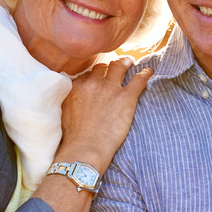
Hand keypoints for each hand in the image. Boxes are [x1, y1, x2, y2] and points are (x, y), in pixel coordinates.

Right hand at [56, 57, 152, 173]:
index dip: (94, 76)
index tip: (98, 78)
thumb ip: (67, 98)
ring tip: (129, 62)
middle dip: (109, 66)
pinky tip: (149, 71)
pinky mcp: (126, 98)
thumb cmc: (72, 137)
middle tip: (116, 66)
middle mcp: (93, 83)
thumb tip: (70, 94)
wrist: (85, 148)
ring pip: (119, 67)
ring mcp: (110, 89)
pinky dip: (145, 74)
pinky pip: (139, 80)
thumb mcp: (62, 111)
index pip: (87, 74)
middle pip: (102, 67)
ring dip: (125, 63)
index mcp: (76, 86)